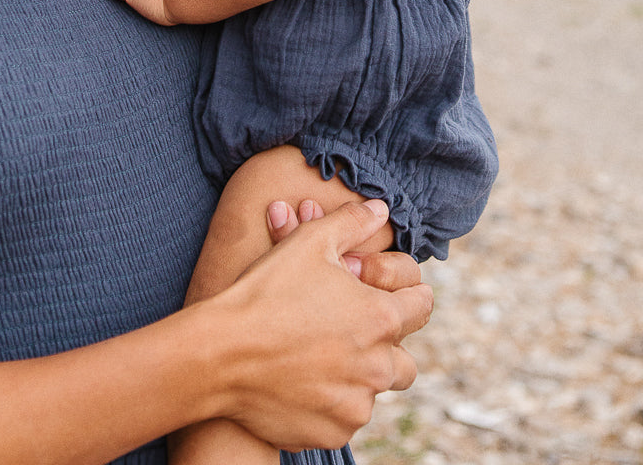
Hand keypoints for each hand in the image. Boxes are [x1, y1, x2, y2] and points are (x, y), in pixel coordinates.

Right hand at [214, 200, 432, 450]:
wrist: (220, 355)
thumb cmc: (266, 292)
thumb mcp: (310, 242)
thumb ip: (352, 223)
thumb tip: (382, 210)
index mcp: (381, 318)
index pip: (422, 305)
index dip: (408, 294)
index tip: (390, 293)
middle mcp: (378, 367)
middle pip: (405, 360)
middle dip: (387, 345)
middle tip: (352, 331)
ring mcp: (356, 405)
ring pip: (374, 391)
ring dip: (359, 376)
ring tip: (323, 356)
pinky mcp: (333, 432)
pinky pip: (345, 419)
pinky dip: (332, 404)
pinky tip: (303, 382)